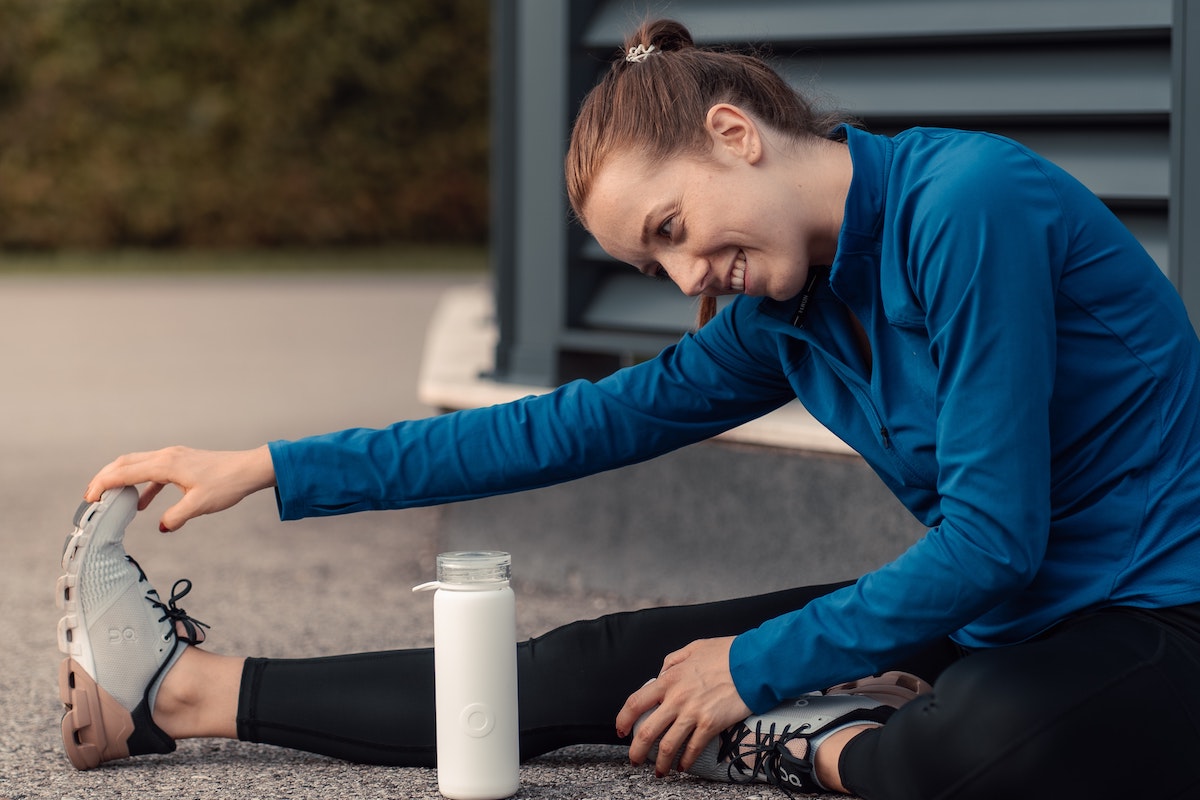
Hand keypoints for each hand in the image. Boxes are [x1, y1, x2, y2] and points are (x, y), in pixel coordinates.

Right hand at [84, 445, 275, 531]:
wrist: (249, 469)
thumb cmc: (227, 484)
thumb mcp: (199, 505)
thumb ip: (177, 517)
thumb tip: (163, 526)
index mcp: (166, 464)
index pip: (125, 472)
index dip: (104, 484)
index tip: (89, 498)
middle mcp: (166, 456)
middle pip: (126, 463)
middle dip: (105, 478)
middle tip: (90, 497)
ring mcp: (174, 456)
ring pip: (138, 464)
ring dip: (122, 479)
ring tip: (110, 499)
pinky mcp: (182, 461)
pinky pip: (154, 471)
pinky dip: (143, 485)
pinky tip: (143, 504)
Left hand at [615, 636, 751, 776]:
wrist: (753, 662)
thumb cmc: (726, 653)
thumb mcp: (693, 648)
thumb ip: (672, 661)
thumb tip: (661, 673)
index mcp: (669, 679)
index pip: (635, 702)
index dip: (624, 719)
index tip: (621, 729)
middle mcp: (676, 698)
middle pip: (646, 731)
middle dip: (637, 751)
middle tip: (635, 759)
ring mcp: (693, 713)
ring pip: (667, 746)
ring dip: (660, 763)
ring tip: (659, 771)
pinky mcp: (711, 725)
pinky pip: (693, 749)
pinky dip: (686, 761)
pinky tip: (683, 766)